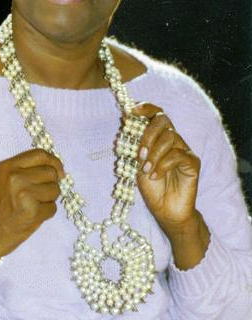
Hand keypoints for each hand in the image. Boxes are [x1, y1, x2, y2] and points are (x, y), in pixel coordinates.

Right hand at [0, 149, 64, 261]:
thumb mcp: (3, 181)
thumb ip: (24, 171)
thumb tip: (55, 169)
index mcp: (7, 166)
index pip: (39, 154)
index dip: (54, 162)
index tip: (60, 172)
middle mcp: (15, 177)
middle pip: (51, 173)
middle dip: (51, 184)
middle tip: (38, 196)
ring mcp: (23, 193)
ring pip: (55, 190)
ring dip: (48, 200)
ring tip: (32, 207)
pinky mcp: (31, 211)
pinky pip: (53, 208)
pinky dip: (46, 215)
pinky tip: (31, 218)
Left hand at [133, 102, 200, 235]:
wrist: (166, 211)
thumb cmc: (152, 188)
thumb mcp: (137, 164)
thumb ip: (135, 146)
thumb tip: (127, 124)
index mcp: (158, 138)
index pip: (156, 114)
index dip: (145, 108)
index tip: (131, 111)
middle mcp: (173, 140)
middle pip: (163, 121)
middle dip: (148, 134)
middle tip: (139, 153)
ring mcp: (184, 150)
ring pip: (170, 137)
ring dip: (154, 153)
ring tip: (146, 169)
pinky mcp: (193, 163)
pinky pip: (178, 155)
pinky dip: (163, 164)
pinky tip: (155, 176)